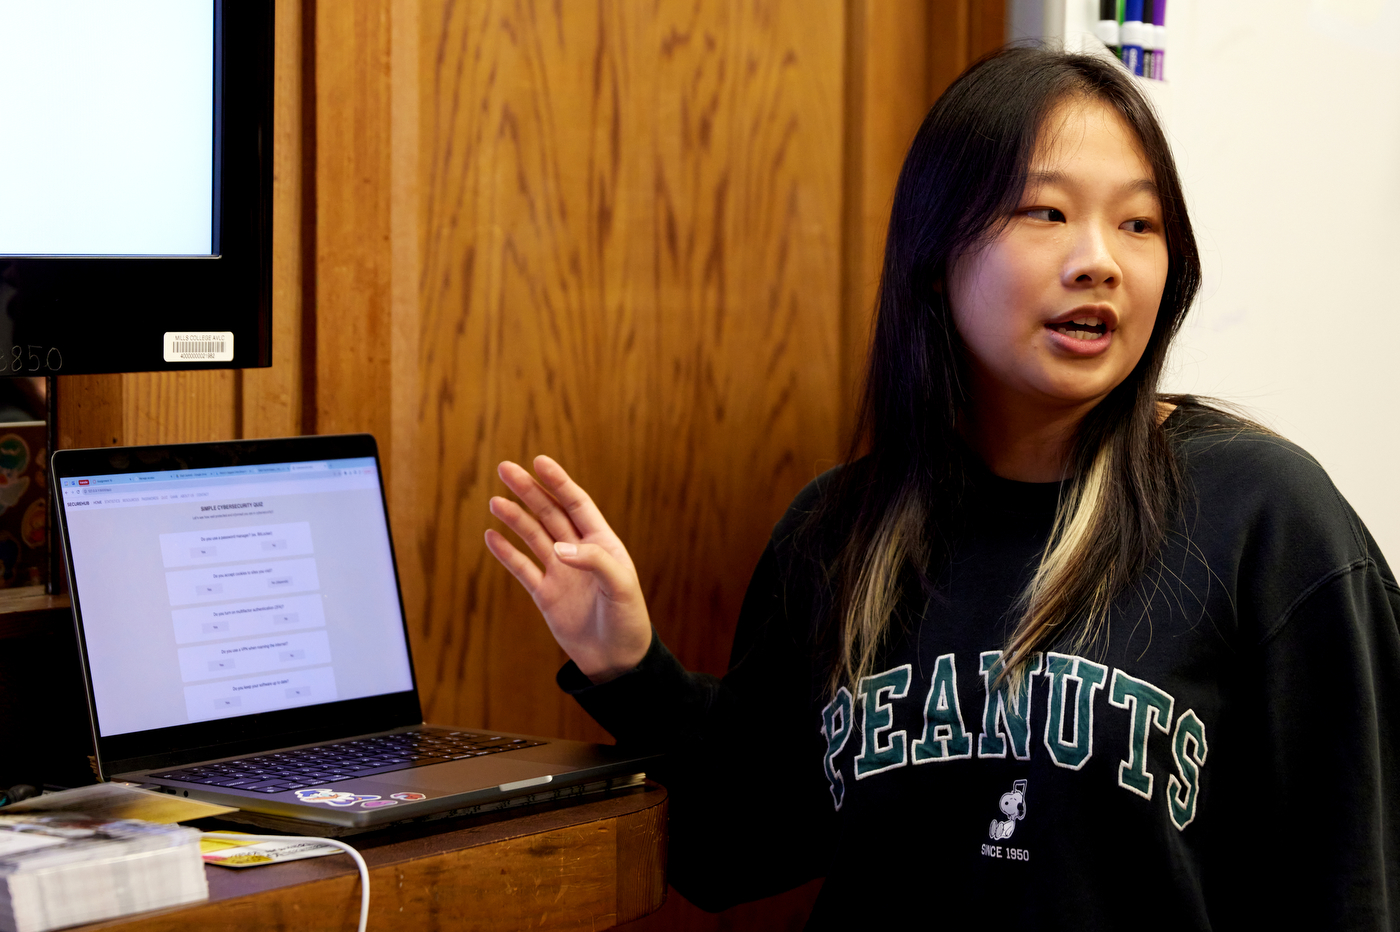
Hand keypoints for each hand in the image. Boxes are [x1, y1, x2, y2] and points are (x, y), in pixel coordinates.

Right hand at [485, 456, 652, 683]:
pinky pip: (522, 568)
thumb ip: (592, 562)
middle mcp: (579, 551)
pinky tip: (491, 536)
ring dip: (515, 518)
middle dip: (529, 491)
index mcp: (602, 543)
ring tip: (496, 501)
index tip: (540, 462)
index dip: (559, 482)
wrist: (618, 661)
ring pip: (533, 537)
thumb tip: (557, 548)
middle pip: (550, 513)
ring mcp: (560, 572)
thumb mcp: (620, 587)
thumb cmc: (628, 621)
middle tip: (505, 469)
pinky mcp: (546, 594)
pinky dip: (506, 552)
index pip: (577, 504)